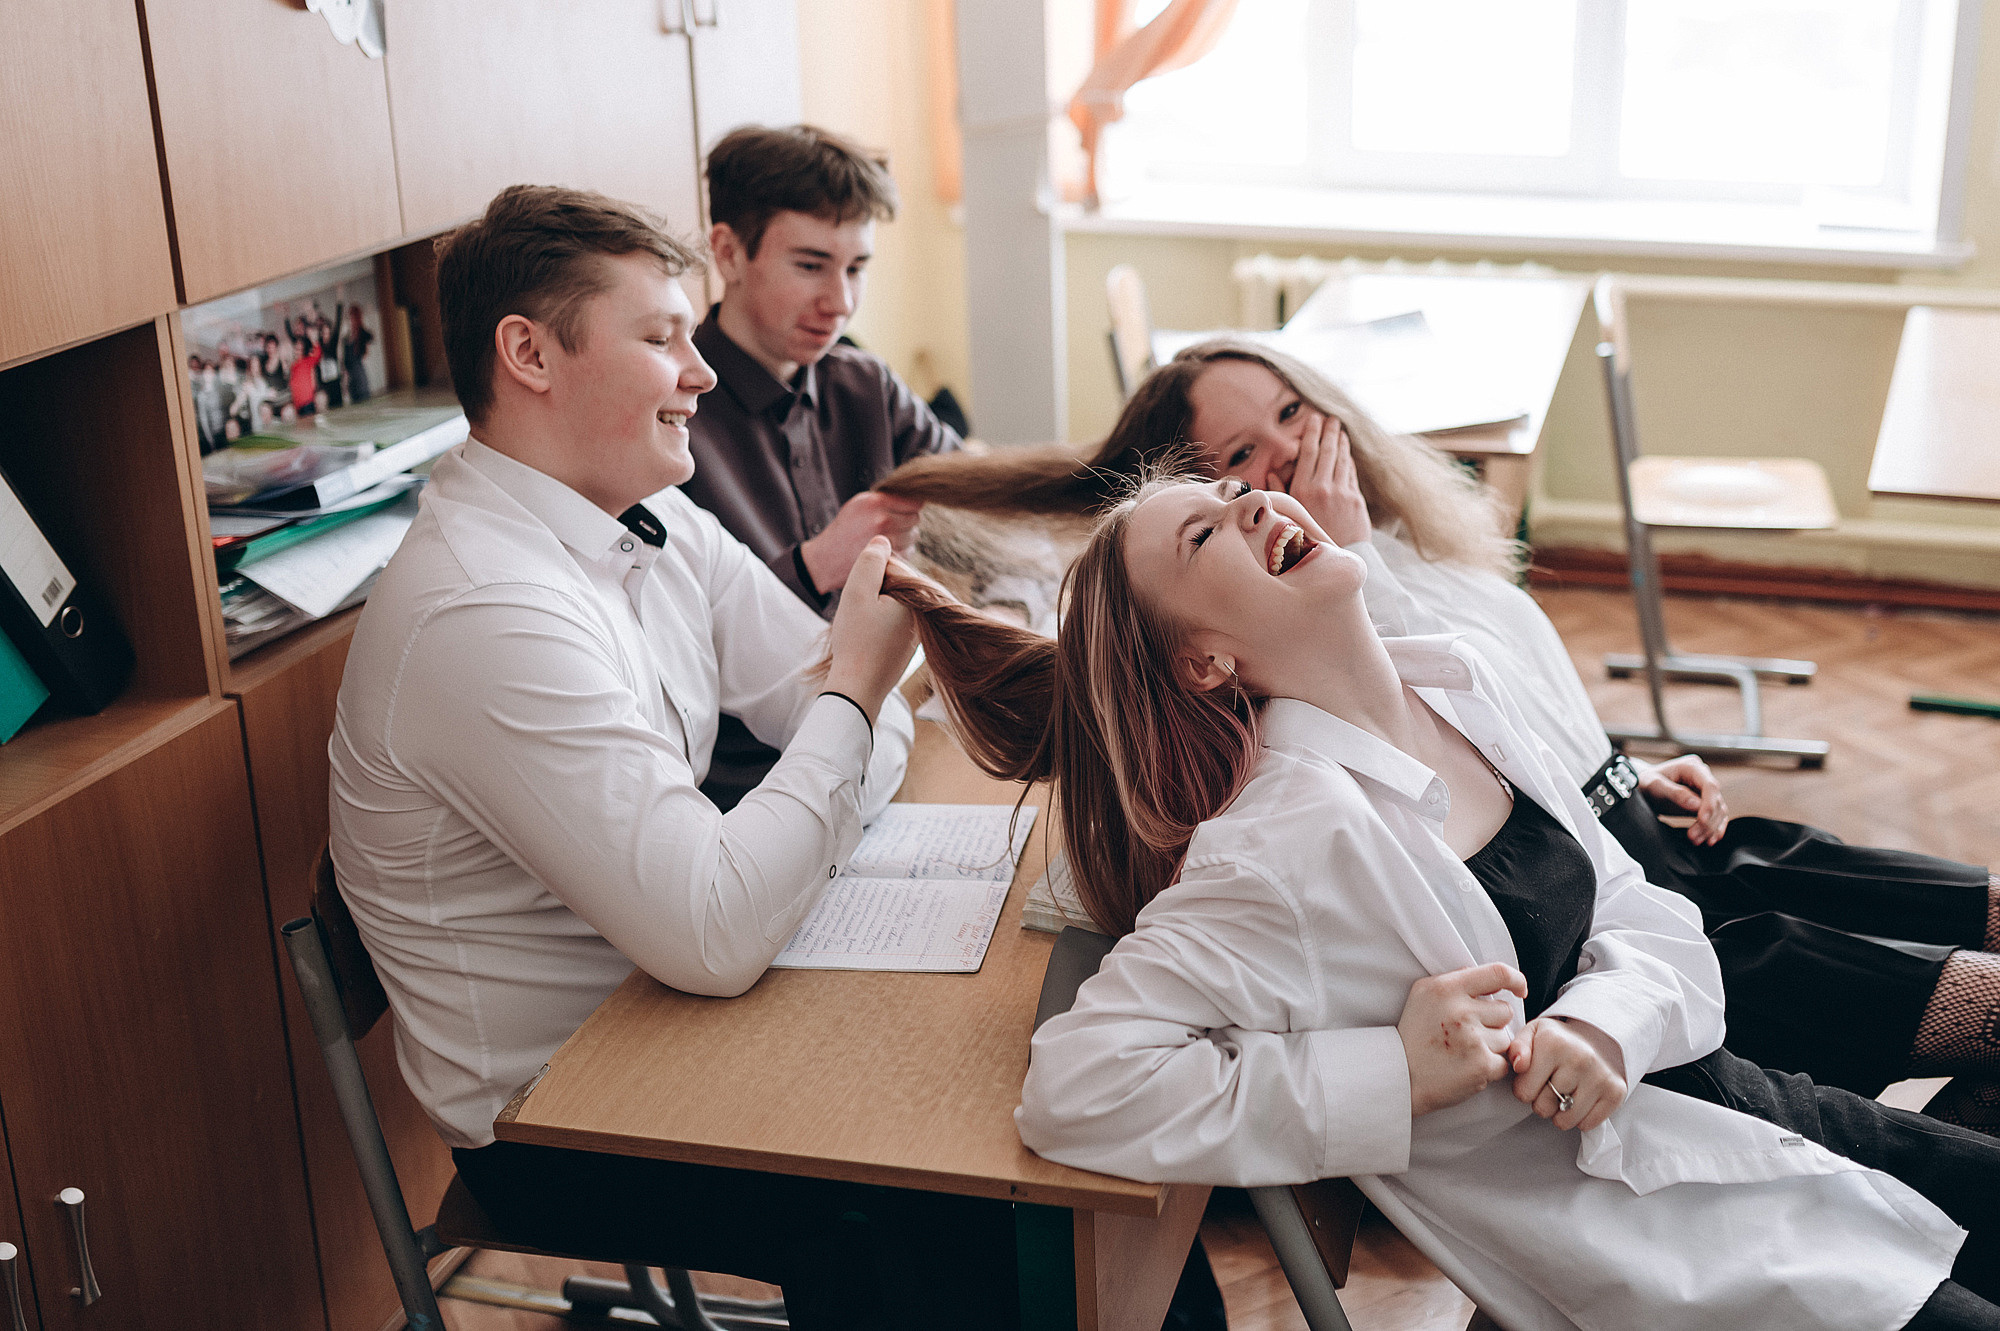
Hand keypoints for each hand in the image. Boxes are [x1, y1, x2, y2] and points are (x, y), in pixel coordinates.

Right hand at [800, 491, 924, 593]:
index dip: (911, 506)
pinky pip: (908, 552)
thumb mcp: (859, 505)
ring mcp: (887, 540)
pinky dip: (901, 552)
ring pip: (913, 536)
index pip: (913, 501)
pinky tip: (884, 551)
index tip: (906, 510)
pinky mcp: (889, 558)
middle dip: (907, 522)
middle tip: (892, 526)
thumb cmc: (845, 529)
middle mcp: (882, 519)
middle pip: (915, 518)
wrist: (826, 559)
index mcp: (875, 502)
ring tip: (887, 538)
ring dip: (905, 538)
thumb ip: (884, 499)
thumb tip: (914, 496)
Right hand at [822, 537, 916, 723]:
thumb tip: (883, 541)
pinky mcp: (907, 644)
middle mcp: (925, 614)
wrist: (858, 689)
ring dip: (870, 607)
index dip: (866, 577)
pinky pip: (889, 621)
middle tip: (858, 615)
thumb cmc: (857, 641)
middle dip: (870, 591)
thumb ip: (870, 561)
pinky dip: (874, 623)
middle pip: (892, 584)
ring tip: (859, 627)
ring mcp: (918, 631)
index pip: (891, 566)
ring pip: (889, 602)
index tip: (859, 601)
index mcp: (919, 598)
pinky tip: (865, 638)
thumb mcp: (857, 592)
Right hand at [1284, 413, 1371, 546]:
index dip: (1311, 433)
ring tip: (1339, 431)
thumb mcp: (1286, 515)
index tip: (1313, 419)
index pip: (1308, 453)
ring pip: (1342, 460)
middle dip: (1328, 432)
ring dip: (1341, 443)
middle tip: (1330, 418)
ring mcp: (1342, 493)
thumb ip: (1279, 492)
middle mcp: (1323, 488)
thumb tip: (1271, 474)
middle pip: (1327, 451)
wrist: (1332, 558)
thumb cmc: (1302, 540)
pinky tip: (1347, 453)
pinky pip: (1351, 474)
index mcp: (1302, 490)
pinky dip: (1349, 461)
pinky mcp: (1356, 500)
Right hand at [1397, 962, 1526, 1116]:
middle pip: (1505, 1010)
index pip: (1497, 973)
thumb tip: (1485, 975)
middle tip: (1468, 1033)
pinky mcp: (1481, 1065)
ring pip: (1506, 1038)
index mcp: (1446, 988)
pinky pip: (1503, 1062)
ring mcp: (1472, 1039)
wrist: (1400, 1076)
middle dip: (1493, 1022)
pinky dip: (1490, 1067)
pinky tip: (1468, 1067)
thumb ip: (1454, 983)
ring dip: (1491, 1046)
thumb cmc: (1413, 1036)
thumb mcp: (1423, 995)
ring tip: (1464, 1052)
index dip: (1515, 980)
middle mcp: (1460, 1010)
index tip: (1519, 989)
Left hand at [1508, 1017, 1626, 1130]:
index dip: (1523, 1090)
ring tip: (1563, 1095)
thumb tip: (1518, 1064)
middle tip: (1549, 1087)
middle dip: (1541, 1102)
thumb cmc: (1559, 1040)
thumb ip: (1517, 1048)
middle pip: (1543, 1108)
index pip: (1523, 1093)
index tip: (1532, 1080)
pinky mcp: (1615, 1092)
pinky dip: (1581, 1118)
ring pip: (1565, 1120)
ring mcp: (1599, 1077)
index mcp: (1553, 1044)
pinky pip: (1588, 1124)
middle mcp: (1579, 1059)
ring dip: (1560, 1114)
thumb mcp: (1532, 1034)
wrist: (1597, 1037)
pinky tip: (1580, 1100)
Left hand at [1636, 755, 1727, 845]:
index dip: (1709, 804)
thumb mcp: (1655, 785)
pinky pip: (1717, 816)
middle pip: (1716, 800)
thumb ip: (1675, 793)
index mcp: (1692, 767)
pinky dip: (1714, 829)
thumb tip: (1697, 804)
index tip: (1701, 820)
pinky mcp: (1705, 803)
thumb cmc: (1646, 782)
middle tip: (1693, 837)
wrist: (1642, 788)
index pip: (1710, 785)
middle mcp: (1702, 776)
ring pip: (1719, 811)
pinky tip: (1709, 840)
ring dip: (1710, 828)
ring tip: (1696, 841)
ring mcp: (1705, 790)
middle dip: (1707, 821)